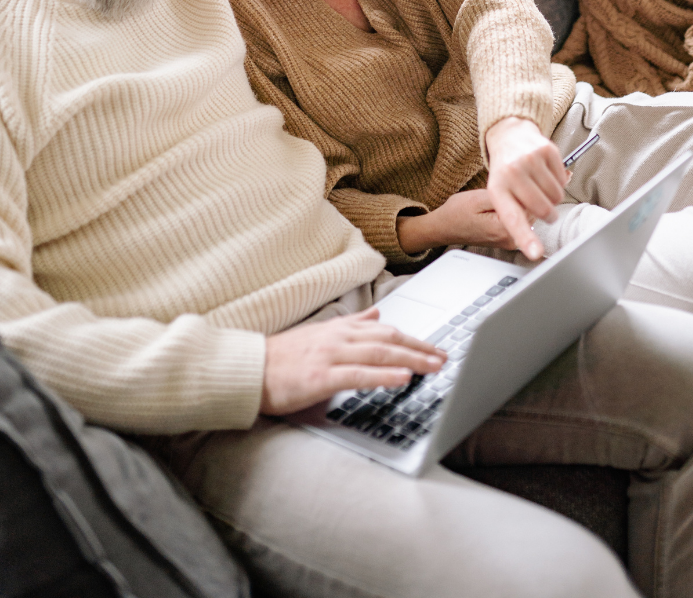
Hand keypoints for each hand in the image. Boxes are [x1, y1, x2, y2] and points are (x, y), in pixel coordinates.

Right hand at [260, 307, 445, 415]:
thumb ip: (350, 324)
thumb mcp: (319, 333)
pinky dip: (383, 376)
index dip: (413, 338)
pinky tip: (402, 379)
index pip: (385, 330)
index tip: (435, 347)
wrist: (248, 369)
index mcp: (339, 329)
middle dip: (420, 348)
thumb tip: (376, 314)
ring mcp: (330, 356)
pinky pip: (359, 375)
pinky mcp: (321, 377)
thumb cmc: (281, 357)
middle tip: (444, 357)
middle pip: (389, 340)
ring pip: (379, 354)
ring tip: (434, 366)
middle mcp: (338, 338)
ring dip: (411, 359)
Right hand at [396, 189, 527, 254]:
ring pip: (527, 217)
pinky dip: (515, 212)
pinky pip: (520, 222)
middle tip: (507, 188)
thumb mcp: (479, 197)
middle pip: (533, 213)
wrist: (444, 227)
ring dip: (520, 204)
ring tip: (503, 197)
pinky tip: (502, 206)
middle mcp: (510, 240)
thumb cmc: (457, 212)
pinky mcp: (507, 240)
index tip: (516, 182)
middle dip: (524, 198)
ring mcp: (509, 242)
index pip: (532, 206)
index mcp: (505, 229)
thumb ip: (506, 197)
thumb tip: (528, 194)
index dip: (525, 190)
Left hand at [485, 117, 568, 261]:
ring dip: (553, 197)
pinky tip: (545, 173)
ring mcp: (530, 161)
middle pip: (543, 210)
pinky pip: (563, 180)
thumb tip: (532, 241)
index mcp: (498, 189)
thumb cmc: (505, 170)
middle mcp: (512, 174)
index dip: (526, 238)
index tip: (535, 253)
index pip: (514, 219)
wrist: (509, 135)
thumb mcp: (500, 192)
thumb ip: (515, 213)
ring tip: (539, 186)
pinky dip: (558, 181)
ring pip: (556, 197)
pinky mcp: (546, 151)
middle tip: (540, 205)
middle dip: (547, 214)